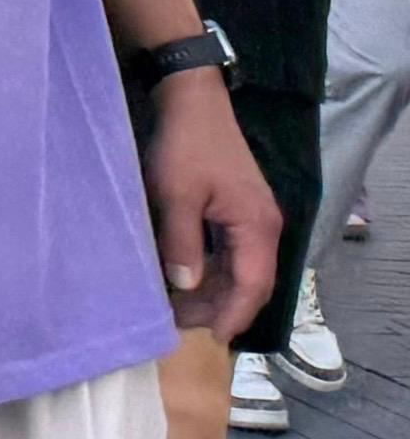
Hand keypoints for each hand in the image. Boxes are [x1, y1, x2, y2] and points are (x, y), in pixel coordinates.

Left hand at [142, 68, 283, 334]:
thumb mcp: (176, 194)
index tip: (212, 338)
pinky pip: (230, 252)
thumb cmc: (185, 146)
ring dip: (213, 289)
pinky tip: (185, 277)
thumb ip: (182, 241)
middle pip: (249, 281)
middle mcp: (263, 227)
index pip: (253, 285)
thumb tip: (186, 285)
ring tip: (177, 306)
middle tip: (179, 323)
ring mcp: (252, 218)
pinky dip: (211, 268)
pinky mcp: (237, 209)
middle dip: (218, 306)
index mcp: (256, 226)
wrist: (192, 101)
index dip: (232, 314)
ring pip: (239, 268)